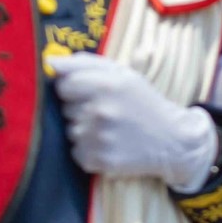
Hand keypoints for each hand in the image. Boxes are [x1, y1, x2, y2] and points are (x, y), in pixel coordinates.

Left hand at [52, 52, 217, 192]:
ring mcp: (99, 138)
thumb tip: (50, 61)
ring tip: (109, 128)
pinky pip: (76, 151)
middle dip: (80, 108)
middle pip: (66, 108)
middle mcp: (101, 110)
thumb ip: (84, 63)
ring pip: (70, 130)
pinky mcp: (98, 161)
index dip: (74, 88)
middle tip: (106, 110)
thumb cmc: (143, 101)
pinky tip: (108, 144)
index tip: (88, 91)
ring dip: (84, 129)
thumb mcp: (122, 73)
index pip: (64, 85)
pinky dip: (88, 149)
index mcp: (107, 84)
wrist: (171, 139)